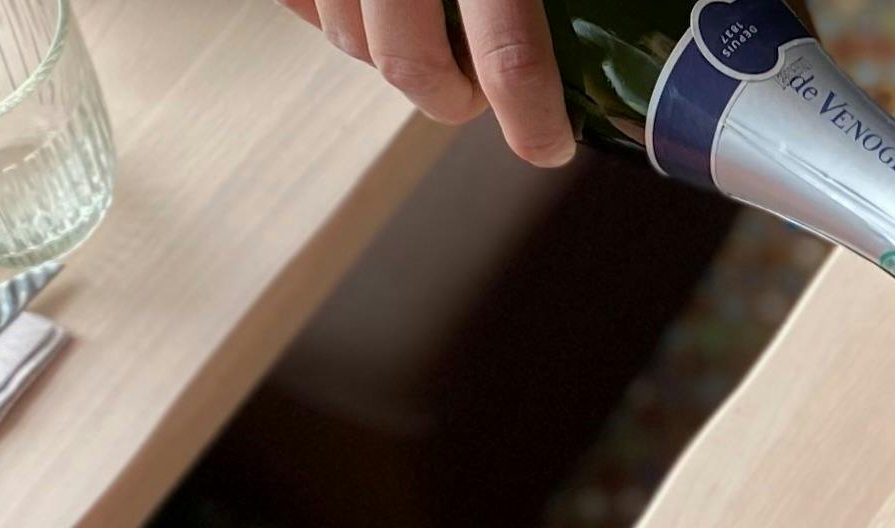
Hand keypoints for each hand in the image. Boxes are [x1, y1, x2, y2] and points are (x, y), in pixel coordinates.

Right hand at [280, 0, 575, 166]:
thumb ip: (550, 0)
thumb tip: (593, 43)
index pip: (508, 59)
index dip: (532, 120)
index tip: (549, 146)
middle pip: (411, 66)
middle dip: (450, 97)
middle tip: (479, 89)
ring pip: (348, 39)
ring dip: (391, 55)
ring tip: (426, 32)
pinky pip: (301, 4)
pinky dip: (334, 17)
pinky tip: (372, 10)